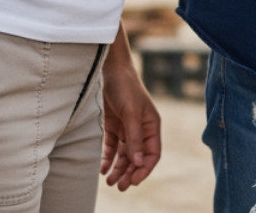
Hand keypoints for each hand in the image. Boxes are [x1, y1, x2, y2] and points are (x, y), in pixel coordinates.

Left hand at [100, 56, 160, 189]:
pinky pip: (112, 147)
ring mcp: (126, 128)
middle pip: (137, 157)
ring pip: (124, 155)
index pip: (152, 154)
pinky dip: (108, 158)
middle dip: (129, 172)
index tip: (133, 181)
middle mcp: (140, 129)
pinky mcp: (113, 125)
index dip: (144, 169)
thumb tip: (138, 162)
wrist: (110, 69)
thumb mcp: (131, 112)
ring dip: (118, 168)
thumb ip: (134, 137)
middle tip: (118, 186)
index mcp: (151, 125)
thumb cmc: (126, 87)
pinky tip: (102, 168)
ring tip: (109, 181)